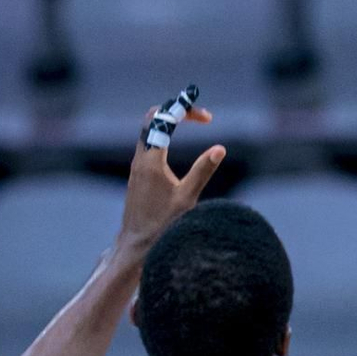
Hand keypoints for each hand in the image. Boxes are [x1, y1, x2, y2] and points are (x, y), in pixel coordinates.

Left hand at [118, 101, 225, 257]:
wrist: (136, 244)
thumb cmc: (161, 225)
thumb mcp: (187, 198)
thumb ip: (202, 171)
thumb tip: (220, 149)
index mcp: (151, 161)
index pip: (163, 119)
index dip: (184, 111)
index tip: (207, 117)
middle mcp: (140, 159)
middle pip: (153, 118)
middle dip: (176, 110)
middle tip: (201, 116)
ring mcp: (137, 166)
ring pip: (150, 130)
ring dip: (170, 121)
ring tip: (194, 121)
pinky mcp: (138, 174)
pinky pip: (149, 143)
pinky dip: (165, 134)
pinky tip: (178, 142)